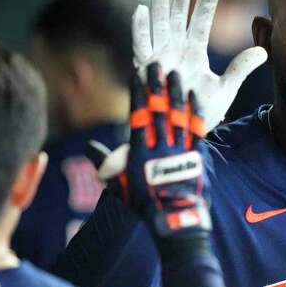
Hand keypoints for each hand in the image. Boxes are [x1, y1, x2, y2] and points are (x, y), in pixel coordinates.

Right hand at [90, 63, 209, 237]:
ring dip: (176, 93)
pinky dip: (195, 111)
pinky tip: (194, 95)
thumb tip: (89, 149)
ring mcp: (179, 150)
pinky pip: (197, 129)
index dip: (137, 94)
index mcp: (139, 153)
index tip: (137, 75)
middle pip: (158, 110)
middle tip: (157, 64)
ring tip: (175, 73)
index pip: (137, 116)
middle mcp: (159, 147)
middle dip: (156, 86)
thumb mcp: (120, 186)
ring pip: (178, 115)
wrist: (175, 222)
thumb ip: (107, 165)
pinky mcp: (197, 156)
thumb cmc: (145, 205)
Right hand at [132, 0, 266, 133]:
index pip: (201, 22)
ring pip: (158, 25)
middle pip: (177, 17)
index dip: (206, 3)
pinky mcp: (146, 70)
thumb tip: (264, 51)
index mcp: (194, 53)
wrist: (184, 133)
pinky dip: (139, 29)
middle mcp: (176, 51)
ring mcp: (160, 58)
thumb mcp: (226, 89)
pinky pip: (140, 46)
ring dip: (160, 4)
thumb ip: (241, 68)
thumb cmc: (201, 112)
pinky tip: (140, 9)